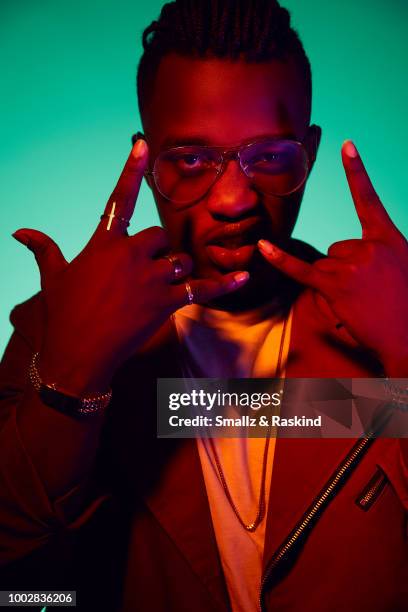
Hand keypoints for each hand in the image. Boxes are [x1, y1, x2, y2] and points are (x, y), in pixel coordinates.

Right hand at [13, 140, 248, 393]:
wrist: (78, 354)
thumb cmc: (64, 314)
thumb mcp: (53, 278)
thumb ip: (44, 249)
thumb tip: (20, 231)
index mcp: (103, 244)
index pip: (118, 200)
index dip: (130, 171)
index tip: (142, 145)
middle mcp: (130, 255)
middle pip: (160, 236)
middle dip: (158, 251)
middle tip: (144, 273)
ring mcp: (150, 278)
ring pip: (180, 259)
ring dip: (176, 270)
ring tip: (159, 288)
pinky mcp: (166, 302)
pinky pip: (201, 288)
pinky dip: (224, 285)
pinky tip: (244, 277)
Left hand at [258, 140, 407, 372]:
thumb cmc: (406, 304)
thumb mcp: (401, 266)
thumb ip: (377, 253)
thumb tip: (346, 257)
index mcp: (387, 238)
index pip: (368, 199)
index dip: (356, 172)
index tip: (346, 145)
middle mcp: (367, 246)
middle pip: (336, 248)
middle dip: (344, 270)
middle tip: (367, 291)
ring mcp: (349, 265)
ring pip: (324, 265)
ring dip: (334, 285)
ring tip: (359, 300)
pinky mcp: (333, 286)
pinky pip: (301, 269)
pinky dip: (281, 260)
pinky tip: (262, 248)